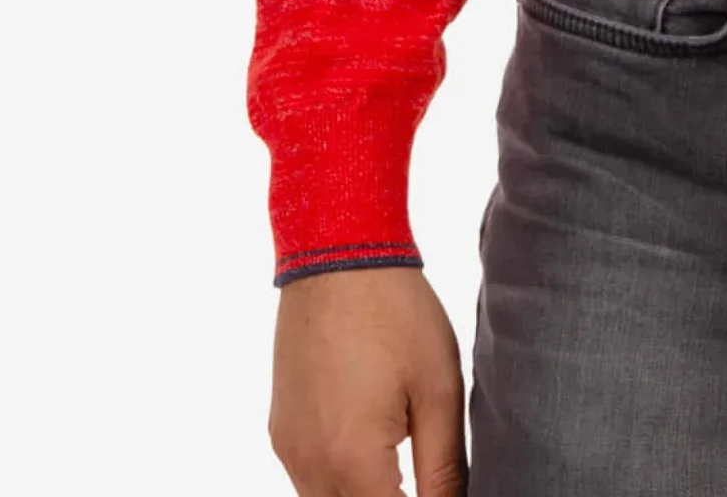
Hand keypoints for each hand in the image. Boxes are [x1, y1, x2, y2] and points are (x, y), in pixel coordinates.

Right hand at [270, 265, 466, 496]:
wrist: (337, 253)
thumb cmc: (396, 313)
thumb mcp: (439, 390)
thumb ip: (445, 469)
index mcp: (353, 461)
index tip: (441, 492)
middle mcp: (309, 466)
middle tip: (423, 479)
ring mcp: (289, 451)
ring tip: (405, 470)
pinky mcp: (281, 432)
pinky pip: (308, 483)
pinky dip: (341, 485)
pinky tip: (375, 455)